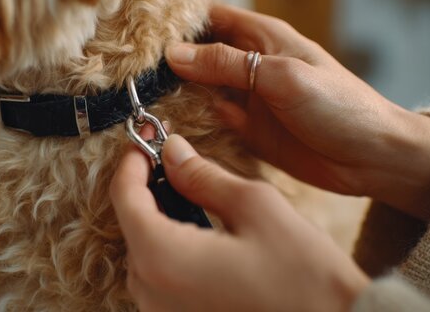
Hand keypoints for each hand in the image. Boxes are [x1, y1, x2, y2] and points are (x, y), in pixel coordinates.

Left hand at [110, 134, 368, 311]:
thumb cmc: (305, 278)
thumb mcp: (257, 208)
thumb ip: (205, 176)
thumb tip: (173, 152)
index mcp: (162, 257)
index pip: (124, 196)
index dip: (132, 160)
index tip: (145, 138)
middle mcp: (150, 291)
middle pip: (131, 223)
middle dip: (146, 186)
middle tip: (169, 158)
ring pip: (143, 251)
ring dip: (157, 217)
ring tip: (184, 190)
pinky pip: (158, 277)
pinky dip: (168, 247)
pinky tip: (195, 231)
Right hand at [165, 5, 429, 219]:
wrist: (371, 157)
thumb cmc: (338, 105)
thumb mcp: (280, 76)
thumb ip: (228, 64)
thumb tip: (175, 54)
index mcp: (262, 38)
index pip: (212, 20)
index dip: (181, 26)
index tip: (145, 41)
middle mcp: (250, 65)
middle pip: (200, 54)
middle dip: (170, 61)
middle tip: (133, 76)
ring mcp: (247, 98)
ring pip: (201, 87)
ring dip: (176, 92)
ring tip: (140, 99)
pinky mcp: (247, 129)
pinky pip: (211, 119)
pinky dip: (191, 120)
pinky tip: (167, 123)